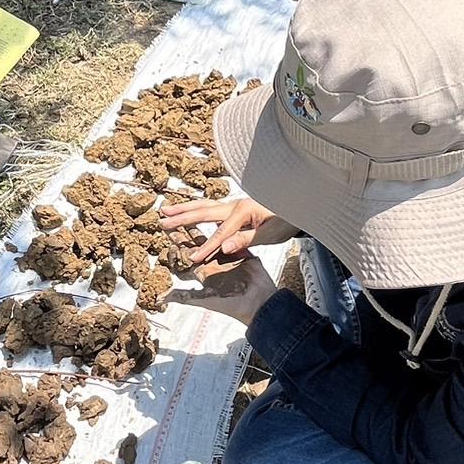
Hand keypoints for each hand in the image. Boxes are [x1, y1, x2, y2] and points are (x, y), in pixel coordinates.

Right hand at [161, 197, 299, 264]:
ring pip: (205, 206)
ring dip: (185, 209)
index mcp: (243, 211)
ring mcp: (234, 205)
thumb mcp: (271, 234)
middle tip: (163, 221)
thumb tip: (224, 247)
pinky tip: (188, 211)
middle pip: (204, 212)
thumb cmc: (287, 221)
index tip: (193, 258)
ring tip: (167, 209)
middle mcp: (235, 205)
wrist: (299, 206)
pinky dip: (196, 208)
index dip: (206, 247)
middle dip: (183, 218)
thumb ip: (246, 240)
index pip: (220, 233)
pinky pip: (211, 208)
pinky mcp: (235, 208)